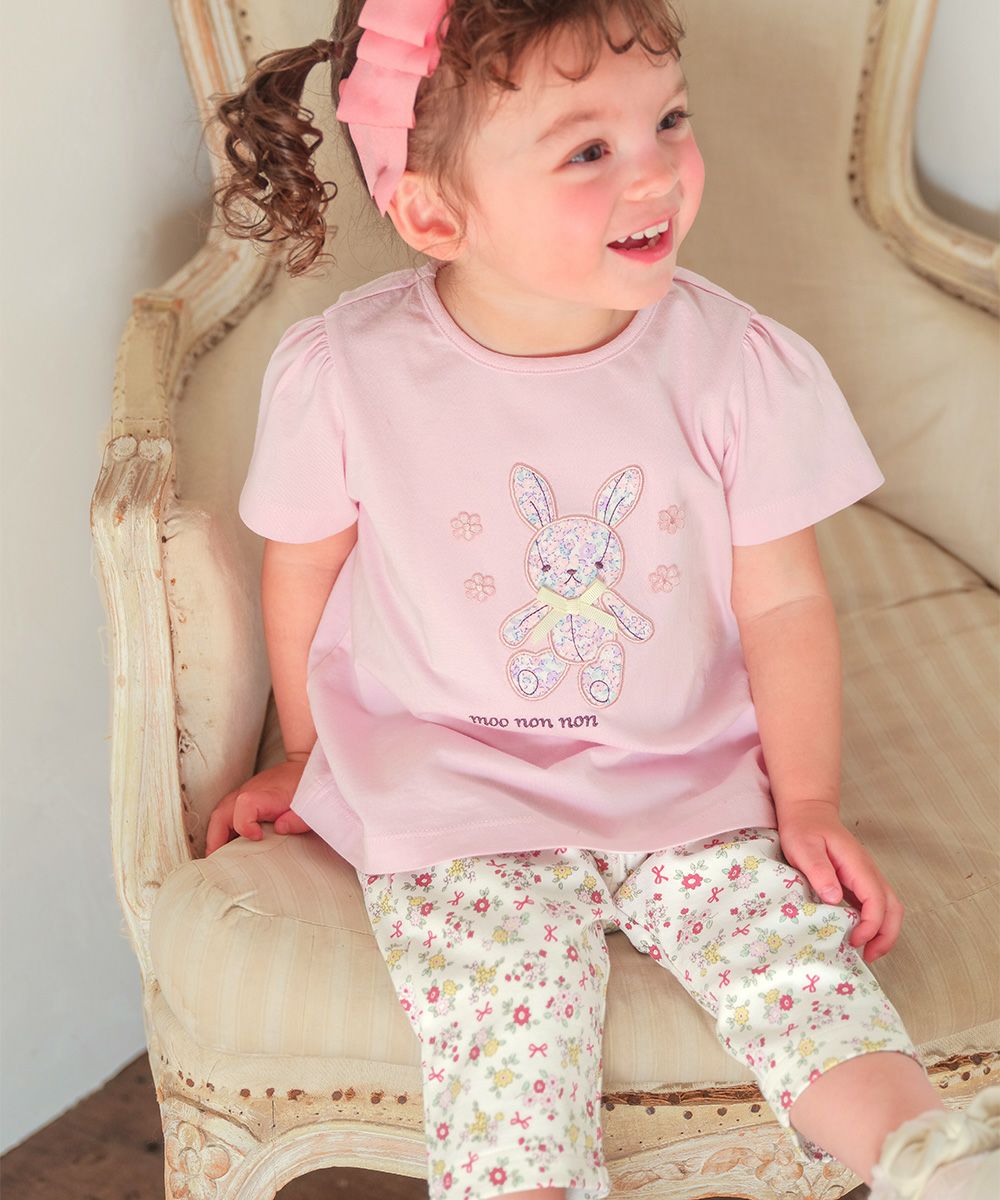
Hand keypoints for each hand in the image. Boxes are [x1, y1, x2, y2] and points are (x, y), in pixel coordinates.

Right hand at [204, 758, 311, 855]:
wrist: (307, 768)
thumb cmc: (308, 787)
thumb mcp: (311, 805)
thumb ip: (298, 819)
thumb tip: (280, 829)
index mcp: (267, 793)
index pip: (244, 804)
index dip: (245, 824)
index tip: (257, 837)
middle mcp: (251, 791)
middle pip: (221, 813)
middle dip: (215, 839)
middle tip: (217, 860)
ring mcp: (245, 793)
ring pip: (220, 813)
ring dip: (216, 835)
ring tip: (219, 856)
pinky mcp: (245, 797)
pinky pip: (227, 813)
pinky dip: (223, 829)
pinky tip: (229, 845)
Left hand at [777, 800, 903, 963]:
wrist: (808, 811)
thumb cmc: (804, 828)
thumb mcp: (804, 847)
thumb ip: (819, 870)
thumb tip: (834, 897)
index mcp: (857, 865)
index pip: (876, 900)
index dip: (871, 925)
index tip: (854, 941)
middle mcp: (867, 872)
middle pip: (893, 908)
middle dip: (887, 936)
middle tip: (869, 957)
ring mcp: (865, 876)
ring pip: (888, 908)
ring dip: (883, 932)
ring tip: (866, 952)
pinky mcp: (857, 881)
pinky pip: (874, 905)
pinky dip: (873, 923)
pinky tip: (857, 935)